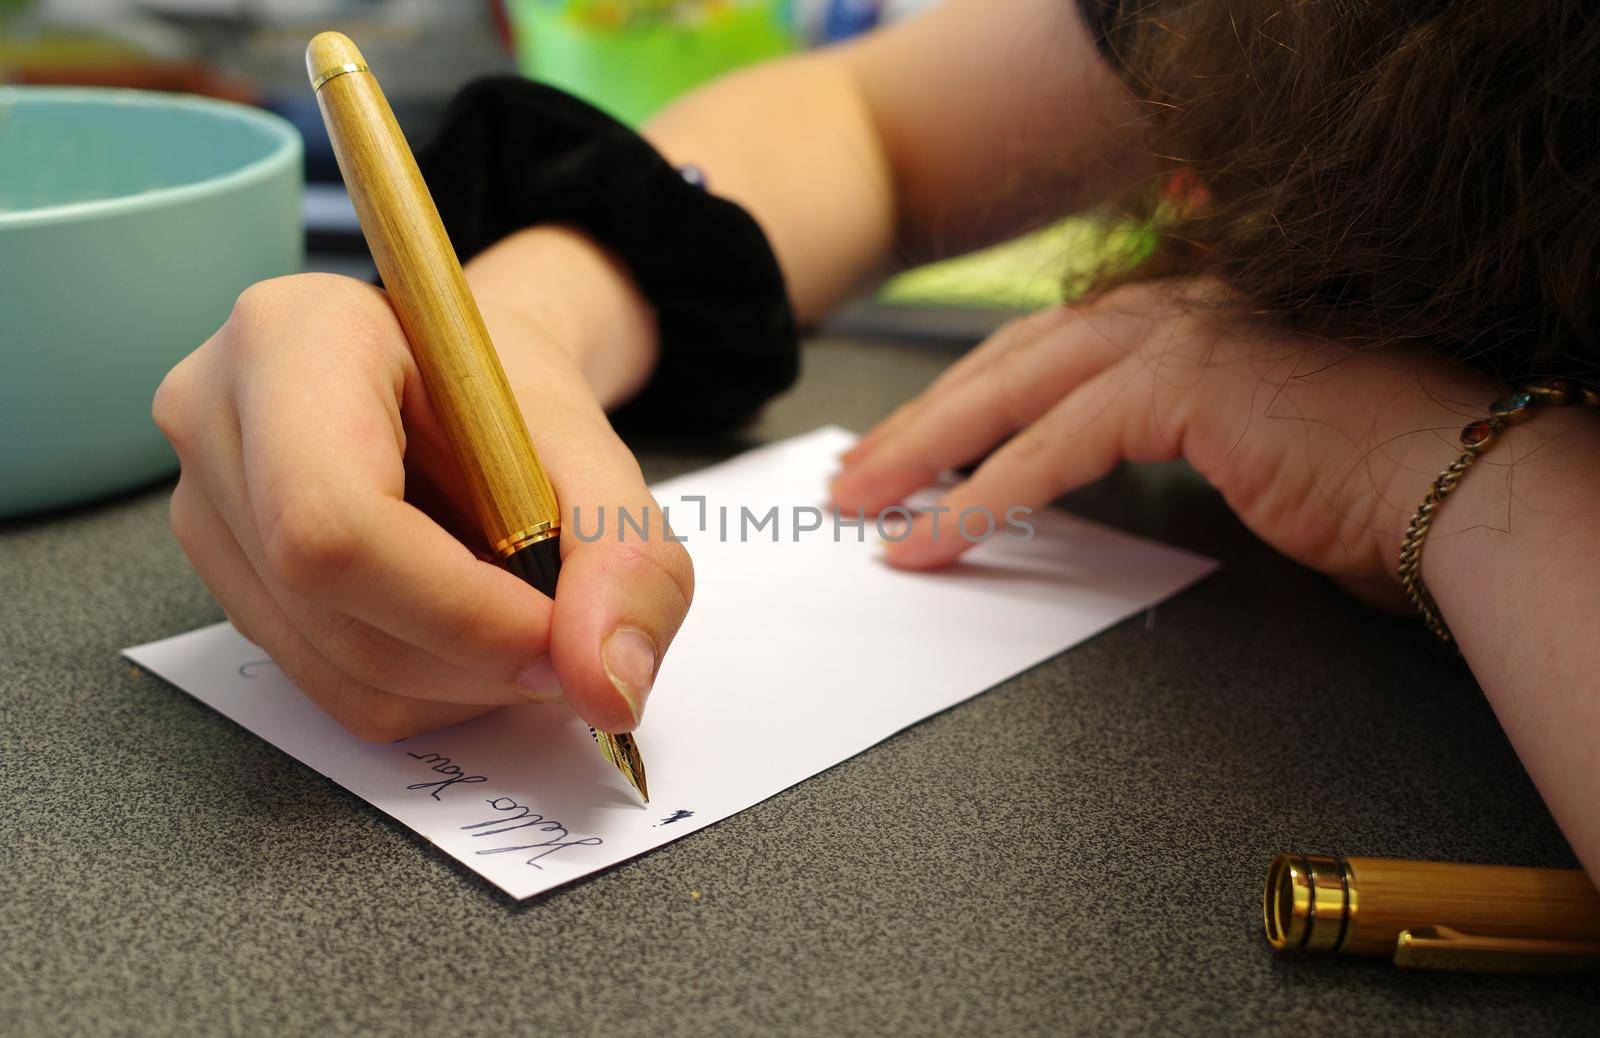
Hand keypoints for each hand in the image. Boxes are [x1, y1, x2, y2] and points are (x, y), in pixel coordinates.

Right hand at [153, 273, 691, 740]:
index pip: (335, 519)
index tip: (557, 636)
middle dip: (475, 653)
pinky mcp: (227, 579)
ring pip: (336, 669)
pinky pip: (333, 692)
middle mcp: (216, 414)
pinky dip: (431, 688)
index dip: (457, 609)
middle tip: (567, 634)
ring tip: (522, 613)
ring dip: (463, 680)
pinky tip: (469, 628)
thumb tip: (608, 684)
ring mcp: (203, 505)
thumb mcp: (599, 453)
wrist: (469, 387)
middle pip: (328, 603)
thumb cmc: (515, 400)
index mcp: (295, 335)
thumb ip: (625, 556)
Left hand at [830, 279, 1494, 606]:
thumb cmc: (1362, 481)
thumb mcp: (1226, 453)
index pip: (1039, 355)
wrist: (1458, 483)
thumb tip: (1067, 475)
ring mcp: (1174, 335)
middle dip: (920, 425)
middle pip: (1006, 365)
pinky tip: (926, 541)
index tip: (902, 447)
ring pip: (1010, 395)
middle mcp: (1169, 309)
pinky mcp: (1180, 383)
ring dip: (923, 455)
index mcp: (1177, 317)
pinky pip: (1046, 450)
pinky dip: (977, 501)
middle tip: (855, 478)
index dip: (961, 401)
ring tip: (862, 505)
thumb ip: (1148, 445)